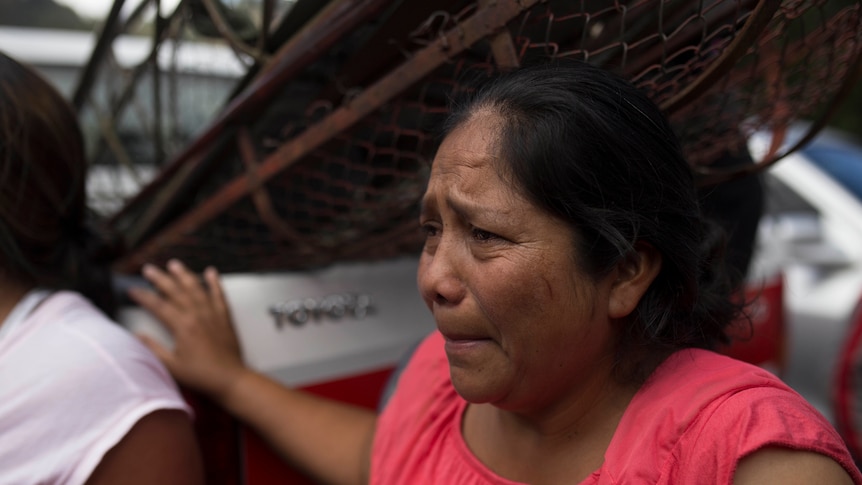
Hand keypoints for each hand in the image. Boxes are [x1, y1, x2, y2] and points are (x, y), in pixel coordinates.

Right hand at [128, 259, 246, 401]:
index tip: (131, 290)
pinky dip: (215, 283)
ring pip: (196, 289)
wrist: (230, 379)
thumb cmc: (201, 375)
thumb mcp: (172, 367)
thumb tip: (136, 336)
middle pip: (176, 292)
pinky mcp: (225, 317)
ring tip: (174, 264)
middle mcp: (197, 315)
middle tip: (148, 269)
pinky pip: (219, 295)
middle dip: (160, 279)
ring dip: (184, 275)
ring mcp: (213, 314)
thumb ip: (153, 350)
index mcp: (182, 327)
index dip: (143, 297)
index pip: (158, 306)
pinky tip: (211, 272)